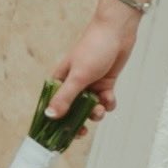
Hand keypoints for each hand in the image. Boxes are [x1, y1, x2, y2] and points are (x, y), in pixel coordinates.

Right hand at [46, 0, 139, 121]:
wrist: (117, 31)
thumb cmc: (94, 48)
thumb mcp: (78, 76)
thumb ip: (65, 97)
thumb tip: (50, 116)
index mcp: (60, 80)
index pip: (53, 105)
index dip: (56, 122)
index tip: (62, 136)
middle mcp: (73, 83)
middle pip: (72, 110)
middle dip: (78, 121)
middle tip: (83, 131)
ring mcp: (90, 84)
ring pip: (90, 107)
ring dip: (95, 112)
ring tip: (100, 108)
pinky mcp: (105, 82)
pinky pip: (104, 100)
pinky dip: (108, 103)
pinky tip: (110, 98)